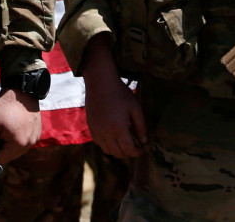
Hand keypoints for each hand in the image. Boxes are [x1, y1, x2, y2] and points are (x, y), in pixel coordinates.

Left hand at [0, 87, 41, 164]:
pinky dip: (19, 136)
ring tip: (8, 126)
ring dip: (11, 141)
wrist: (21, 91)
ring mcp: (35, 138)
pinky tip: (15, 124)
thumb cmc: (6, 106)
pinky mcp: (37, 132)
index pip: (2, 159)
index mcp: (19, 144)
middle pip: (11, 155)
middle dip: (3, 146)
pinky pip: (25, 140)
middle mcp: (30, 144)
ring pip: (18, 148)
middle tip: (0, 130)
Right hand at [80, 35, 146, 159]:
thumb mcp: (135, 108)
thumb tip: (144, 141)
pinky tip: (113, 137)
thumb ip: (141, 127)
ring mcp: (96, 130)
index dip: (137, 152)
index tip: (142, 149)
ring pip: (107, 150)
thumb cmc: (120, 93)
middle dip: (128, 153)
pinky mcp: (91, 126)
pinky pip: (99, 143)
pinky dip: (107, 145)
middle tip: (135, 146)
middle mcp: (105, 132)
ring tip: (125, 143)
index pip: (128, 150)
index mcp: (118, 128)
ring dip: (117, 150)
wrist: (100, 82)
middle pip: (118, 153)